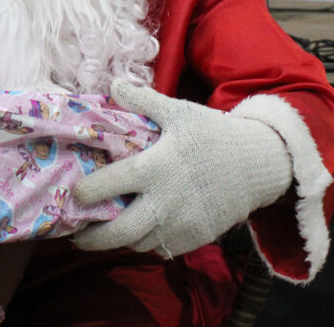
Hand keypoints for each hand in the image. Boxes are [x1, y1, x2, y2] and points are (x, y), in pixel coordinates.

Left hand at [73, 80, 292, 257]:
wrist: (258, 163)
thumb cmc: (213, 134)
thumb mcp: (179, 112)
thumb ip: (143, 101)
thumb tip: (114, 84)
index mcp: (157, 166)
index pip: (111, 184)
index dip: (86, 192)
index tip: (74, 194)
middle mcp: (166, 201)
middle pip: (119, 231)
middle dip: (92, 238)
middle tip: (76, 235)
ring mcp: (182, 224)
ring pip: (138, 244)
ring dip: (119, 241)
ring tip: (104, 233)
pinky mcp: (196, 238)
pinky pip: (162, 248)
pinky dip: (147, 243)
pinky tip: (138, 231)